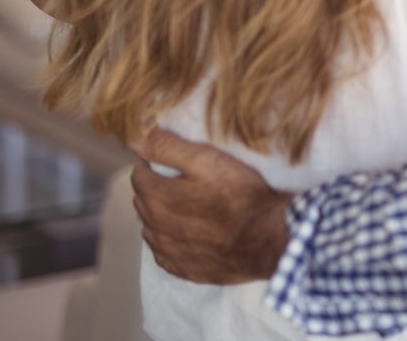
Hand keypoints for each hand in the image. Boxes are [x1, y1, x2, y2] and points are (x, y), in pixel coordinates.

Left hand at [130, 128, 290, 284]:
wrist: (270, 240)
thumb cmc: (243, 196)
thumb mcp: (209, 161)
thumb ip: (168, 148)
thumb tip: (136, 136)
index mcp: (156, 199)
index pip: (139, 174)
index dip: (155, 162)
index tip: (175, 159)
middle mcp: (154, 229)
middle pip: (144, 200)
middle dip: (158, 187)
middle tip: (187, 180)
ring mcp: (168, 252)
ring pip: (152, 227)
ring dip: (163, 215)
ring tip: (192, 206)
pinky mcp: (183, 270)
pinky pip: (165, 252)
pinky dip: (172, 240)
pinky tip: (193, 232)